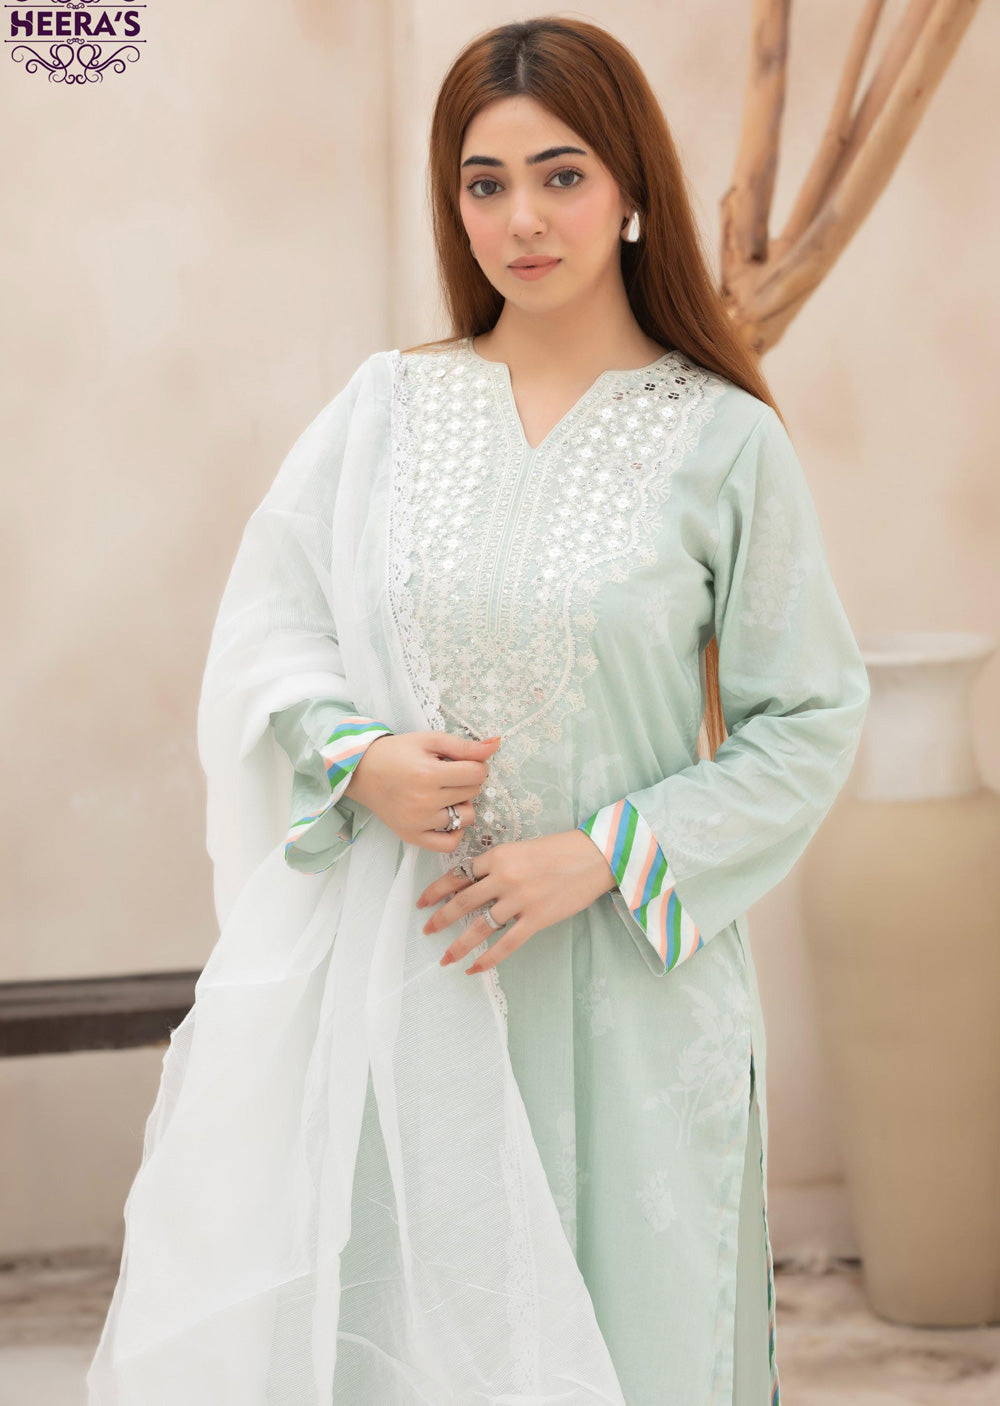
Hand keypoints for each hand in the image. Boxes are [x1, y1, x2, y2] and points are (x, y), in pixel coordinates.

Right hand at [346, 730, 500, 851]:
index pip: (477, 774)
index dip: (475, 765)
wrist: (363, 771)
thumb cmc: (397, 753)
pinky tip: (448, 817)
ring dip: (463, 804)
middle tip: (447, 775)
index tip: (461, 762)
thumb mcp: (430, 740)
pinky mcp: (412, 836)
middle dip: (466, 781)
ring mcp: (418, 822)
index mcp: (428, 774)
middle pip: (472, 793)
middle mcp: (424, 801)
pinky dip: (455, 831)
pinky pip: (449, 844)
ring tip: (446, 794)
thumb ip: (464, 746)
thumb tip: (496, 744)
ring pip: (467, 818)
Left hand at [417, 830, 617, 973]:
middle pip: (463, 902)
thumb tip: (472, 886)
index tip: (422, 902)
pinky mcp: (536, 919)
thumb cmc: (559, 851)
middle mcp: (504, 877)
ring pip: (480, 927)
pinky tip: (473, 968)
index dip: (436, 890)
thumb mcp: (521, 850)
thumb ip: (497, 866)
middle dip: (441, 919)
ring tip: (445, 958)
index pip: (459, 875)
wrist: (594, 857)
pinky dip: (487, 959)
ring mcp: (520, 900)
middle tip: (427, 931)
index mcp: (499, 856)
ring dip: (459, 945)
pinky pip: (506, 944)